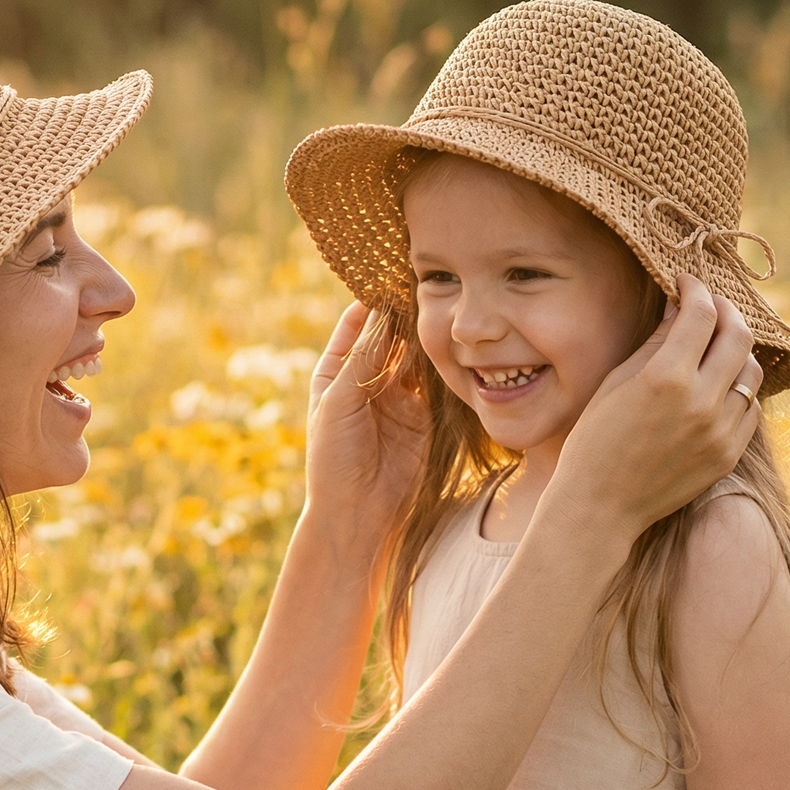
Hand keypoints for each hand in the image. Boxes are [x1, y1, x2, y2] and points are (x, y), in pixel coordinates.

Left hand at [303, 302, 428, 563]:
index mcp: (335, 373)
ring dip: (428, 339)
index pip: (357, 325)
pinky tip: (456, 346)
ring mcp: (397, 398)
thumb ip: (362, 361)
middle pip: (391, 337)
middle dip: (407, 316)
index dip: (374, 302)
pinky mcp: (422, 418)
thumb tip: (381, 314)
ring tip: (447, 312)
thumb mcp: (339, 404)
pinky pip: (436, 384)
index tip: (395, 276)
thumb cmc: (333, 460)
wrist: (356, 513)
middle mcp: (366, 381)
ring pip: (416, 357)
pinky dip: (444, 367)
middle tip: (432, 289)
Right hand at [550, 276, 760, 544]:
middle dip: (724, 311)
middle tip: (709, 306)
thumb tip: (679, 306)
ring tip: (716, 346)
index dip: (696, 290)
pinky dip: (738, 388)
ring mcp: (720, 430)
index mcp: (665, 378)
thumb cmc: (594, 441)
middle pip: (737, 334)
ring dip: (736, 350)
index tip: (686, 284)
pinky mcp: (728, 454)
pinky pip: (750, 407)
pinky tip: (718, 386)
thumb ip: (654, 344)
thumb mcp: (615, 384)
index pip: (701, 313)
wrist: (600, 506)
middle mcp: (701, 402)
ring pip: (751, 370)